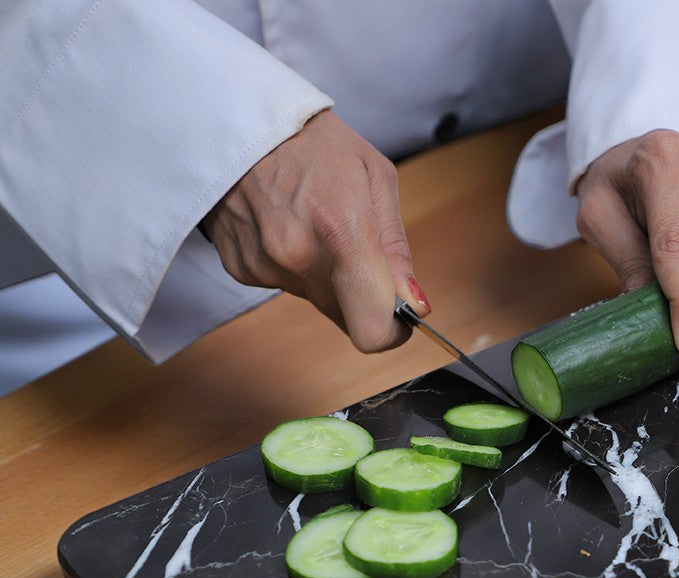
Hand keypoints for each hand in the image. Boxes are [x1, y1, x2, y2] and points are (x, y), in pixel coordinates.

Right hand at [200, 110, 428, 352]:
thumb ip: (396, 250)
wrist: (231, 114)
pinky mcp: (240, 268)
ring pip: (316, 298)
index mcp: (342, 232)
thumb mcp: (374, 177)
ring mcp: (264, 266)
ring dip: (323, 272)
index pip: (372, 330)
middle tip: (353, 247)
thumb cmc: (311, 139)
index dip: (392, 331)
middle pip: (347, 318)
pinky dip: (291, 261)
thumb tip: (415, 305)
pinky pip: (284, 282)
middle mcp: (299, 258)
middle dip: (360, 294)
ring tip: (311, 219)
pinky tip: (283, 221)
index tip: (398, 315)